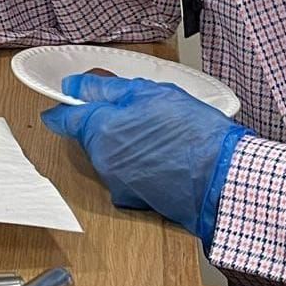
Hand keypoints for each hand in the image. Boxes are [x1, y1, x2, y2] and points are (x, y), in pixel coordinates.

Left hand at [39, 73, 249, 244]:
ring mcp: (117, 183)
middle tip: (138, 110)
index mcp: (100, 130)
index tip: (68, 99)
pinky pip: (126, 174)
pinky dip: (137, 164)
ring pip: (109, 154)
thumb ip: (104, 89)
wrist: (223, 179)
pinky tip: (163, 155)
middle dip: (106, 122)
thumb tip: (73, 86)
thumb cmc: (193, 133)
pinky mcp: (135, 199)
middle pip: (89, 136)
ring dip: (123, 143)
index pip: (63, 119)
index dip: (64, 105)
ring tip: (158, 133)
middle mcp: (102, 161)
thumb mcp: (148, 93)